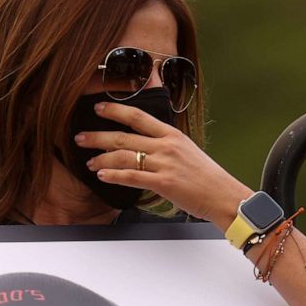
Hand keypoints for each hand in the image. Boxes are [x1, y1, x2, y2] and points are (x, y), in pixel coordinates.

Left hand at [75, 101, 250, 228]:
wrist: (224, 196)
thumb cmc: (208, 178)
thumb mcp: (188, 152)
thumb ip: (166, 146)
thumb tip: (146, 146)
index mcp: (172, 135)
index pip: (138, 116)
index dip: (115, 111)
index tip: (98, 108)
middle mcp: (166, 146)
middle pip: (124, 136)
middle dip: (98, 136)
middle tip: (81, 137)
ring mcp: (164, 164)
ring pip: (124, 157)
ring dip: (102, 159)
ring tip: (89, 162)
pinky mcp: (163, 182)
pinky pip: (132, 177)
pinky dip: (114, 176)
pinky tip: (102, 176)